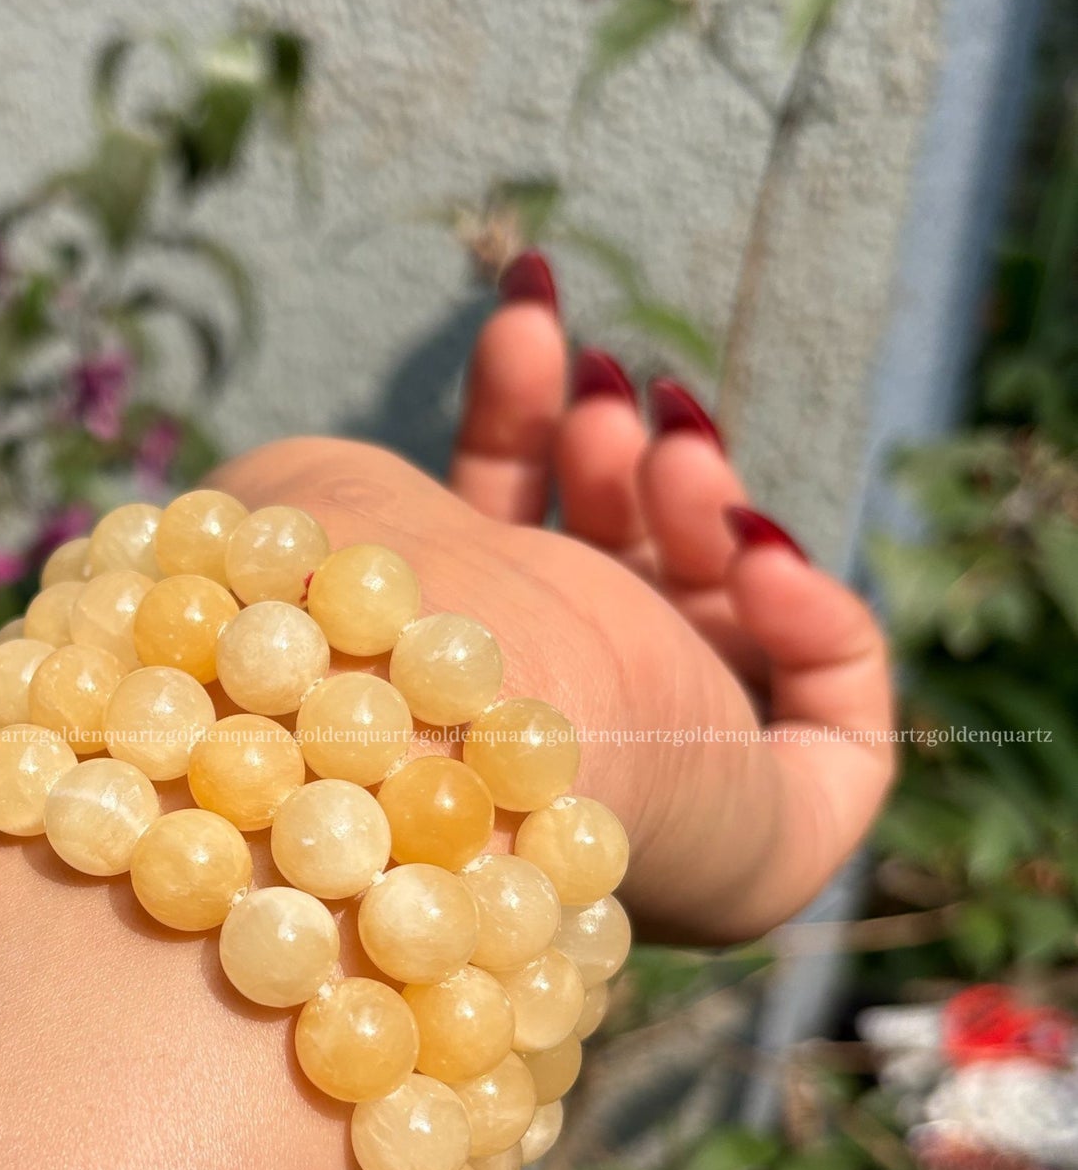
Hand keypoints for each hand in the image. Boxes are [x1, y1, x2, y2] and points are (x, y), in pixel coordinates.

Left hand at [212, 253, 895, 941]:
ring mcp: (663, 794)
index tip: (530, 325)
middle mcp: (547, 736)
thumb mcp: (329, 517)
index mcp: (436, 670)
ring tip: (670, 444)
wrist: (409, 764)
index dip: (521, 430)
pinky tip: (755, 551)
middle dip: (616, 455)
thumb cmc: (339, 636)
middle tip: (609, 386)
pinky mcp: (764, 844)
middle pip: (615, 579)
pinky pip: (839, 732)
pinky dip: (820, 623)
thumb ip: (361, 486)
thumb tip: (388, 458)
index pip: (498, 550)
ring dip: (709, 507)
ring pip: (722, 634)